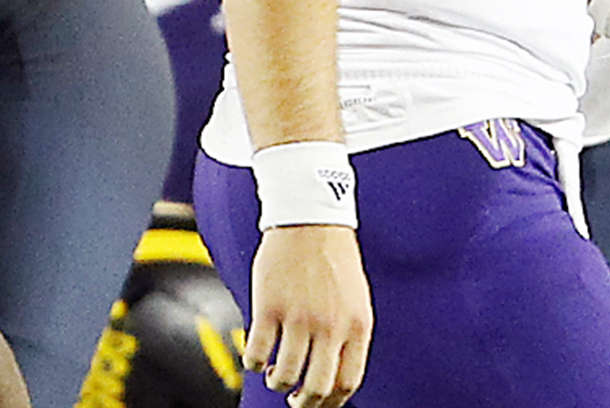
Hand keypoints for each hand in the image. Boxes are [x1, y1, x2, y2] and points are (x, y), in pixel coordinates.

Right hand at [245, 225, 370, 407]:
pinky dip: (253, 362)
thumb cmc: (333, 260)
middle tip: (293, 400)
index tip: (316, 402)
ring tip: (273, 375)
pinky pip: (257, 350)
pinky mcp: (269, 305)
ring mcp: (298, 316)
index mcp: (356, 327)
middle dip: (303, 402)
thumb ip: (349, 335)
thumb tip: (335, 374)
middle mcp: (330, 326)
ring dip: (276, 382)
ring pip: (285, 374)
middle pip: (316, 386)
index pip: (346, 383)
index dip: (330, 402)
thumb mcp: (355, 301)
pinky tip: (254, 357)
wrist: (310, 219)